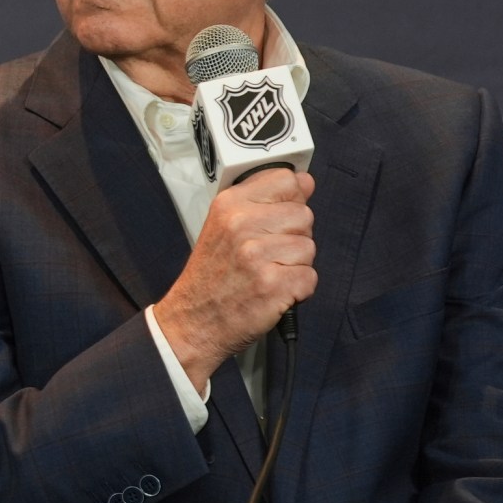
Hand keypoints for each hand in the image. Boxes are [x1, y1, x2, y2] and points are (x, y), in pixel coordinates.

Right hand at [154, 168, 316, 389]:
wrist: (193, 322)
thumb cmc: (211, 277)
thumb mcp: (224, 226)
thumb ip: (264, 202)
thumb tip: (305, 181)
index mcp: (229, 205)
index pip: (287, 180)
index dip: (291, 200)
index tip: (278, 218)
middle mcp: (241, 225)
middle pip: (304, 215)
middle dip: (294, 237)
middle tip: (267, 255)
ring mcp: (257, 256)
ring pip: (309, 248)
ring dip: (296, 265)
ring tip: (268, 274)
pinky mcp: (272, 285)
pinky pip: (310, 278)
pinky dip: (298, 290)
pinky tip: (274, 292)